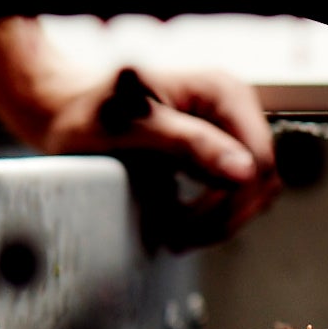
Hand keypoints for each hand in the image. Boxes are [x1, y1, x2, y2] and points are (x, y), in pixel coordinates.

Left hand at [35, 64, 280, 247]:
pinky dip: (213, 214)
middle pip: (262, 176)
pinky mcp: (219, 148)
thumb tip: (243, 171)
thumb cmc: (88, 113)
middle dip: (226, 215)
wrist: (65, 110)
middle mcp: (233, 105)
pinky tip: (179, 220)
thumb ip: (188, 144)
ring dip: (221, 219)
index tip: (187, 228)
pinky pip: (236, 191)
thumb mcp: (131, 126)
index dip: (232, 201)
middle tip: (178, 238)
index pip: (258, 159)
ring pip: (254, 189)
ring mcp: (229, 127)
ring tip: (176, 232)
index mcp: (221, 90)